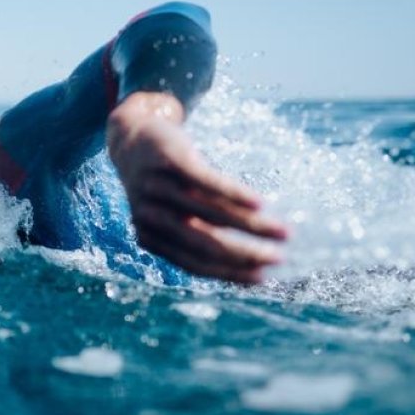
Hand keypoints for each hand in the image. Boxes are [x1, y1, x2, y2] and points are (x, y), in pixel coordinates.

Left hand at [106, 92, 287, 283]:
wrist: (131, 136)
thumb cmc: (159, 183)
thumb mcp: (170, 212)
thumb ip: (194, 235)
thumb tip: (241, 267)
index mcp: (151, 236)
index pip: (195, 263)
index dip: (230, 273)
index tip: (263, 278)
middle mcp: (151, 215)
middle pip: (206, 243)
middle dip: (247, 255)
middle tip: (280, 257)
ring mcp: (159, 187)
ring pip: (214, 213)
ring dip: (253, 225)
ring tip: (283, 231)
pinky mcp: (171, 160)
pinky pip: (209, 182)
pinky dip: (236, 194)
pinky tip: (261, 203)